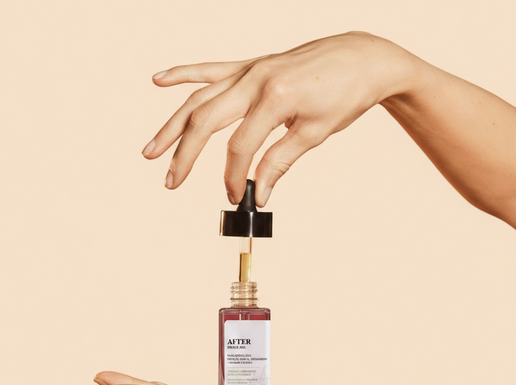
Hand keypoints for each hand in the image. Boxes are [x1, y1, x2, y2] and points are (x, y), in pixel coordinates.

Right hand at [142, 32, 414, 205]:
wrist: (363, 57)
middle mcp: (255, 79)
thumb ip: (280, 162)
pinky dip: (184, 74)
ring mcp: (250, 69)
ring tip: (151, 149)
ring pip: (199, 97)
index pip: (241, 146)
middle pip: (206, 120)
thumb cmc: (345, 94)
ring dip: (172, 124)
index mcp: (275, 97)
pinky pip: (210, 69)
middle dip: (184, 155)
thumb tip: (258, 193)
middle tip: (170, 182)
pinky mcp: (251, 65)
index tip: (235, 196)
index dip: (233, 176)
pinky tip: (160, 80)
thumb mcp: (315, 133)